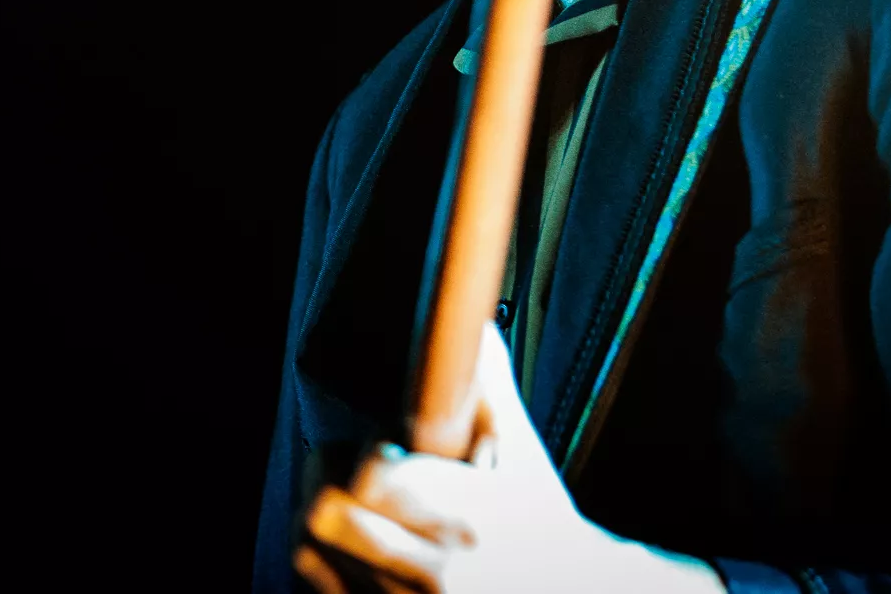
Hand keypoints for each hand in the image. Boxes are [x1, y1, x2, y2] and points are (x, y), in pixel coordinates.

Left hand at [295, 323, 724, 593]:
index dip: (360, 451)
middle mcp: (433, 570)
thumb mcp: (523, 458)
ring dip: (316, 520)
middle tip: (341, 466)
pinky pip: (324, 592)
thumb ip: (493, 391)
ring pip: (313, 554)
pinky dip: (323, 565)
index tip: (380, 443)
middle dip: (323, 479)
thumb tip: (480, 324)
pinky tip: (346, 544)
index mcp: (463, 519)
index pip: (365, 477)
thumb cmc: (545, 524)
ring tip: (341, 501)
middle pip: (323, 514)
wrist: (577, 593)